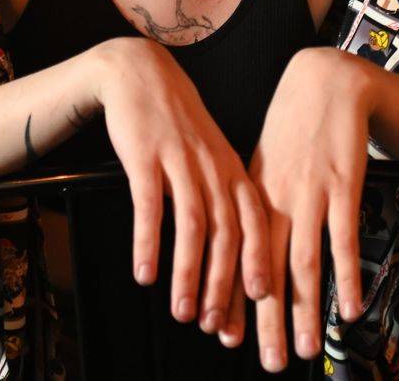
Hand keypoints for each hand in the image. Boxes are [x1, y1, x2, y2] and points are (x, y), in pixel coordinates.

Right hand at [89, 36, 273, 340]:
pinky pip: (150, 207)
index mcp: (233, 169)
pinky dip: (149, 243)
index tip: (259, 304)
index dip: (258, 265)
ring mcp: (180, 161)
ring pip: (192, 226)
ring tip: (182, 312)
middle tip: (215, 325)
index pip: (256, 224)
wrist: (140, 72)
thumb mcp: (210, 154)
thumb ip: (223, 194)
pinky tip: (145, 272)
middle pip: (227, 234)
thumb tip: (232, 248)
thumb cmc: (176, 121)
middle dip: (223, 286)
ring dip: (189, 274)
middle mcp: (213, 167)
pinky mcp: (146, 157)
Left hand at [242, 47, 375, 371]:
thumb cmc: (293, 130)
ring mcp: (310, 193)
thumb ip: (255, 206)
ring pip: (302, 262)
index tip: (220, 333)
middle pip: (264, 268)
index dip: (228, 296)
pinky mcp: (343, 186)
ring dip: (302, 310)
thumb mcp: (264, 165)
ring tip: (301, 350)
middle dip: (262, 319)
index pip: (234, 256)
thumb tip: (239, 249)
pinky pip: (344, 239)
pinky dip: (346, 276)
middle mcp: (275, 199)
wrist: (325, 80)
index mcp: (251, 196)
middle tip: (263, 361)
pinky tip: (349, 309)